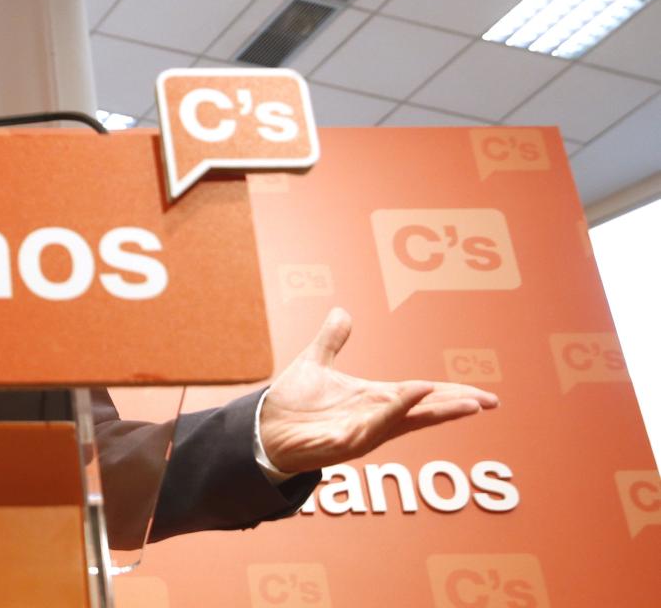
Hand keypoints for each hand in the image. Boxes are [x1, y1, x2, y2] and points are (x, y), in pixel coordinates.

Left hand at [259, 308, 497, 474]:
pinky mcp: (347, 442)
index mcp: (375, 400)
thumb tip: (343, 312)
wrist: (263, 428)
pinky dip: (398, 410)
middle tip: (490, 401)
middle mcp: (376, 418)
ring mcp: (364, 432)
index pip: (422, 394)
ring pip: (408, 420)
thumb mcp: (316, 363)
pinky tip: (415, 395)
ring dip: (438, 411)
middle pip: (426, 410)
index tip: (484, 395)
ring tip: (469, 403)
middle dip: (458, 405)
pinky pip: (377, 425)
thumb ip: (332, 340)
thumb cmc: (292, 404)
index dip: (452, 393)